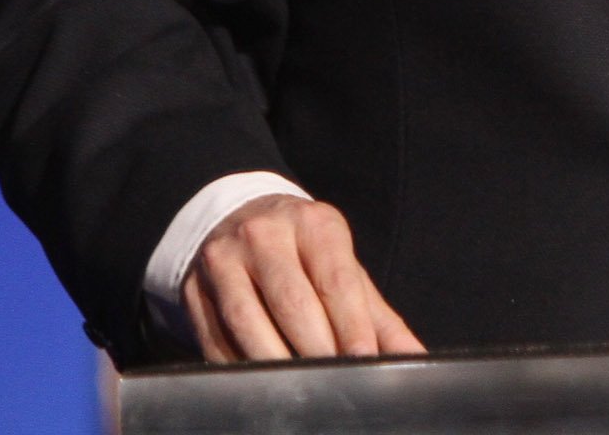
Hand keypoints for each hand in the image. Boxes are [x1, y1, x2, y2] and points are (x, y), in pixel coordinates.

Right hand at [181, 193, 425, 361]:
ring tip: (298, 389)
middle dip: (315, 348)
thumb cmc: (304, 253)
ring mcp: (224, 258)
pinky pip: (215, 337)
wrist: (240, 219)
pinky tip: (259, 385)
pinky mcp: (195, 287)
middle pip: (292, 301)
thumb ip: (378, 317)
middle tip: (334, 383)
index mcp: (313, 224)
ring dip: (275, 361)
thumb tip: (413, 360)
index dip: (350, 324)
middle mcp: (265, 234)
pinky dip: (239, 367)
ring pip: (247, 320)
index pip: (335, 279)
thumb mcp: (342, 267)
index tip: (362, 360)